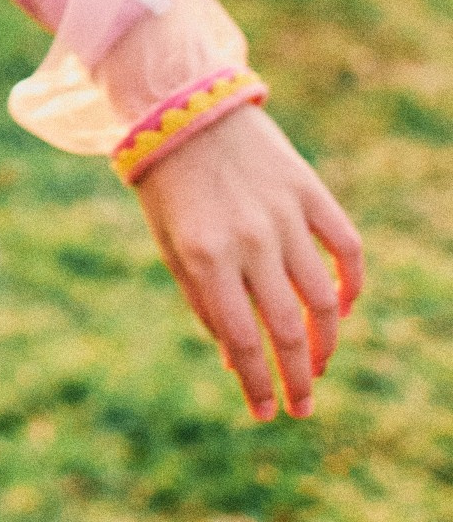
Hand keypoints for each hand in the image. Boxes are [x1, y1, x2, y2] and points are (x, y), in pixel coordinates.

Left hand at [132, 101, 362, 419]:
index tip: (267, 413)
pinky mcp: (308, 190)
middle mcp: (250, 238)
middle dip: (298, 377)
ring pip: (323, 297)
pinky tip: (343, 310)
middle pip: (287, 327)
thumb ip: (204, 301)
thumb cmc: (168, 186)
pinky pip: (346, 246)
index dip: (258, 384)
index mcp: (206, 255)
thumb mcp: (171, 246)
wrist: (181, 107)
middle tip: (302, 406)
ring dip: (326, 341)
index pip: (243, 340)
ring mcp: (284, 213)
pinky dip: (351, 284)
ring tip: (319, 365)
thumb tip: (238, 359)